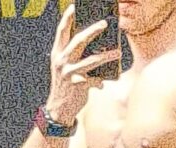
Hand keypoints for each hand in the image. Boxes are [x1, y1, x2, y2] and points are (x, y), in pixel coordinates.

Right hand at [45, 6, 117, 123]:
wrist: (59, 109)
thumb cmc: (66, 85)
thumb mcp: (65, 67)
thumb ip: (75, 56)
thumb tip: (97, 46)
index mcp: (57, 54)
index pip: (62, 31)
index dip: (67, 18)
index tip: (74, 7)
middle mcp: (61, 61)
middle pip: (78, 41)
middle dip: (92, 31)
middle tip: (104, 24)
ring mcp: (68, 73)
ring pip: (91, 60)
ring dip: (107, 56)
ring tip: (118, 52)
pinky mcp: (77, 85)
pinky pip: (94, 80)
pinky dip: (101, 81)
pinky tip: (103, 84)